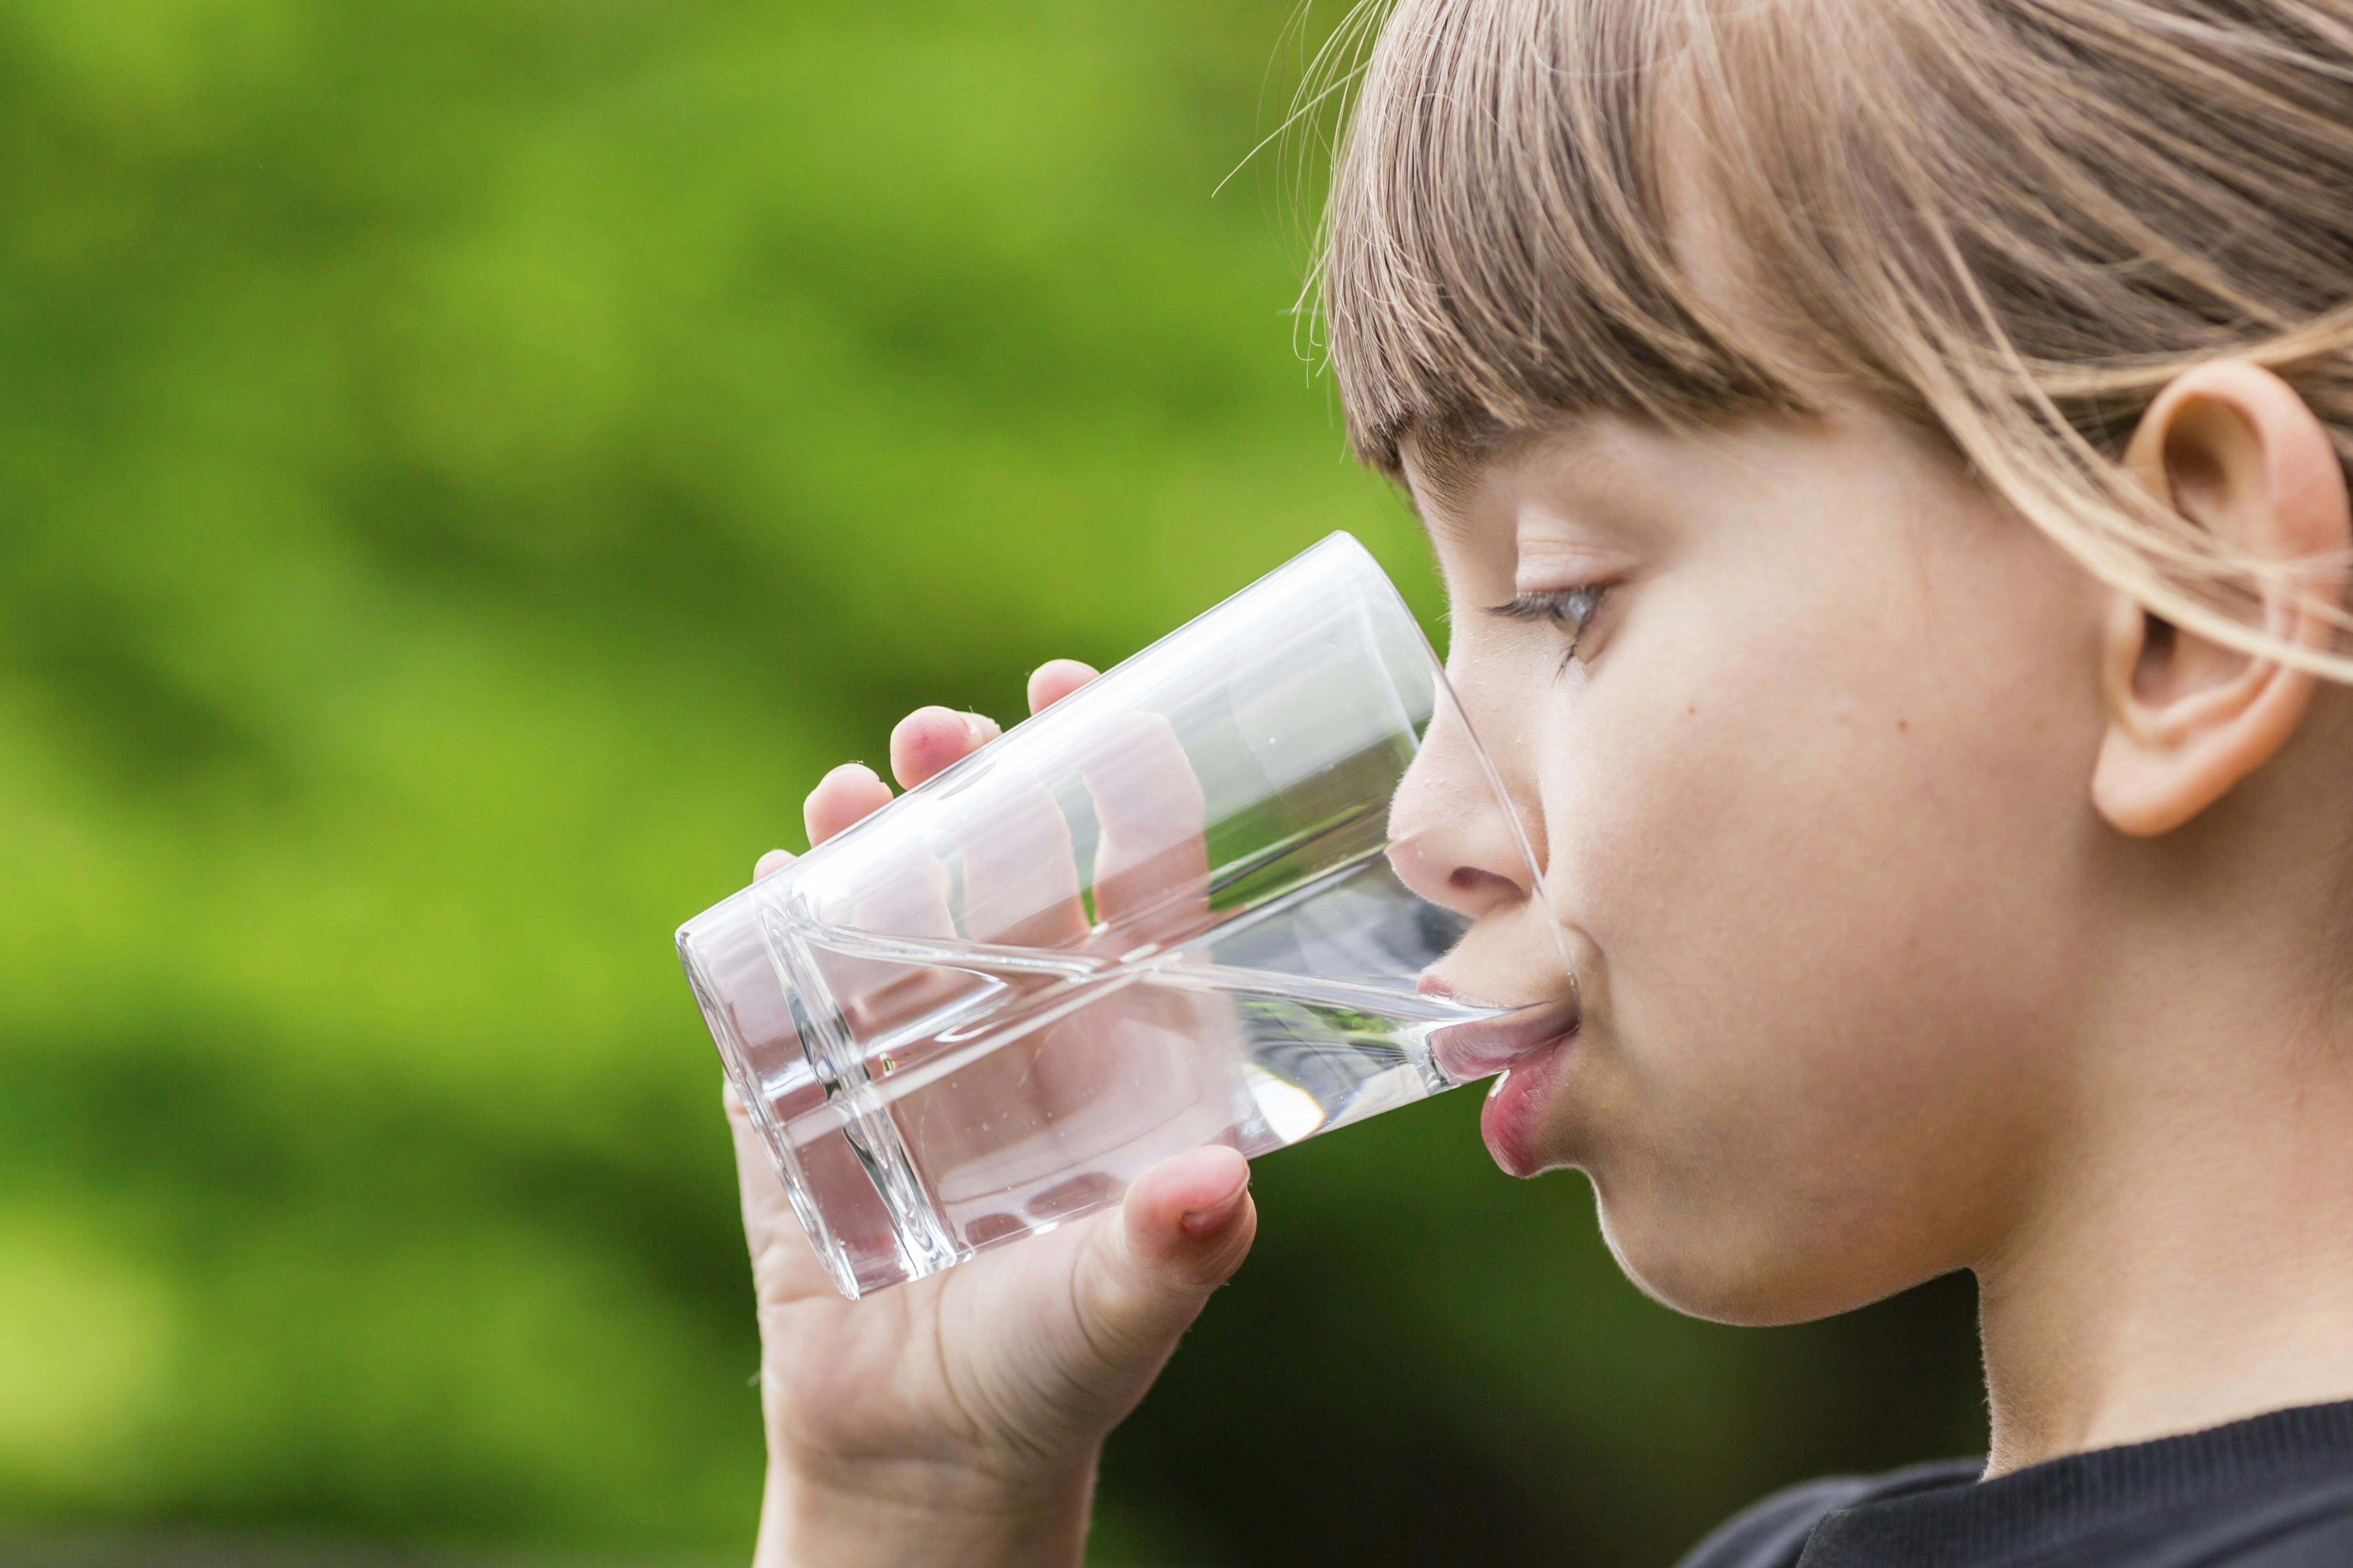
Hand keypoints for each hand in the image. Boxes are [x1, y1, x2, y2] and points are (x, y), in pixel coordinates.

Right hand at [730, 660, 1259, 1567]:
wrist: (926, 1455)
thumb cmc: (1057, 1367)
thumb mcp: (1125, 1306)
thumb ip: (1170, 1251)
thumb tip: (1216, 1189)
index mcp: (1124, 1040)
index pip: (1135, 879)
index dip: (1117, 781)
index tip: (1083, 692)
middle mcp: (1025, 1021)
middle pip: (1006, 863)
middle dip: (978, 782)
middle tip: (943, 735)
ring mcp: (915, 1047)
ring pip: (893, 902)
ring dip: (870, 835)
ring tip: (847, 790)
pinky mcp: (815, 1092)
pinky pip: (791, 985)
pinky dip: (776, 925)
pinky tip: (771, 880)